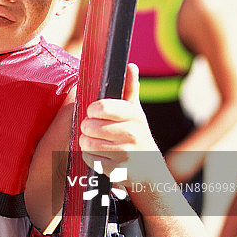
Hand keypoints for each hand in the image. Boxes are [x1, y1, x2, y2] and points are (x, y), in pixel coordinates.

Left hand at [79, 63, 160, 187]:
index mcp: (134, 115)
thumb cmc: (137, 134)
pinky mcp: (118, 171)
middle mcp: (132, 134)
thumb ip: (130, 88)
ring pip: (87, 143)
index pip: (102, 107)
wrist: (151, 170)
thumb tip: (131, 65)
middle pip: (90, 126)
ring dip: (86, 142)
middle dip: (87, 128)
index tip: (93, 112)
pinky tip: (101, 156)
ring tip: (95, 141)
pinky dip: (90, 158)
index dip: (92, 110)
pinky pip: (90, 159)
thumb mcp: (136, 111)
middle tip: (92, 129)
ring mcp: (126, 154)